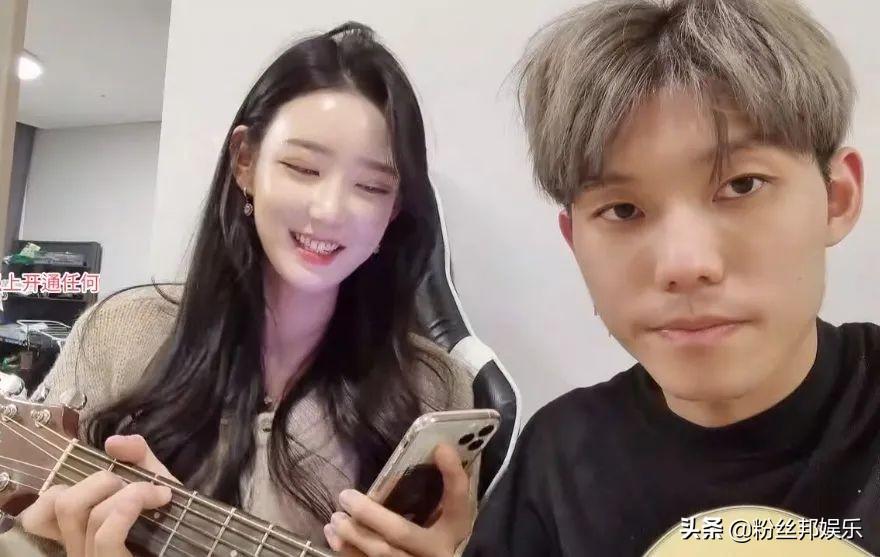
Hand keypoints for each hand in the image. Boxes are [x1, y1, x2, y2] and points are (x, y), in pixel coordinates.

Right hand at [20, 434, 176, 556]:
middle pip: (62, 503)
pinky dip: (128, 507)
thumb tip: (111, 442)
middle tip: (138, 485)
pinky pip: (105, 534)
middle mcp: (78, 548)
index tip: (107, 481)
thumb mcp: (156, 483)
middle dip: (101, 480)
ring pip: (83, 515)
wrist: (198, 548)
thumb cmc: (173, 522)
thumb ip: (137, 457)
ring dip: (126, 491)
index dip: (62, 488)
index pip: (38, 514)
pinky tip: (158, 499)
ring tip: (159, 495)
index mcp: (81, 532)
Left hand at [324, 444, 473, 556]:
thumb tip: (427, 454)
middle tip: (345, 496)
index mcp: (454, 531)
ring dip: (352, 535)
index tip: (441, 447)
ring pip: (381, 554)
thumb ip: (436, 496)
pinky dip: (348, 553)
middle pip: (401, 532)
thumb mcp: (443, 521)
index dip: (453, 475)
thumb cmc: (435, 539)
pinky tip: (334, 539)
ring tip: (334, 519)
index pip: (458, 501)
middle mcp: (437, 551)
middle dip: (369, 514)